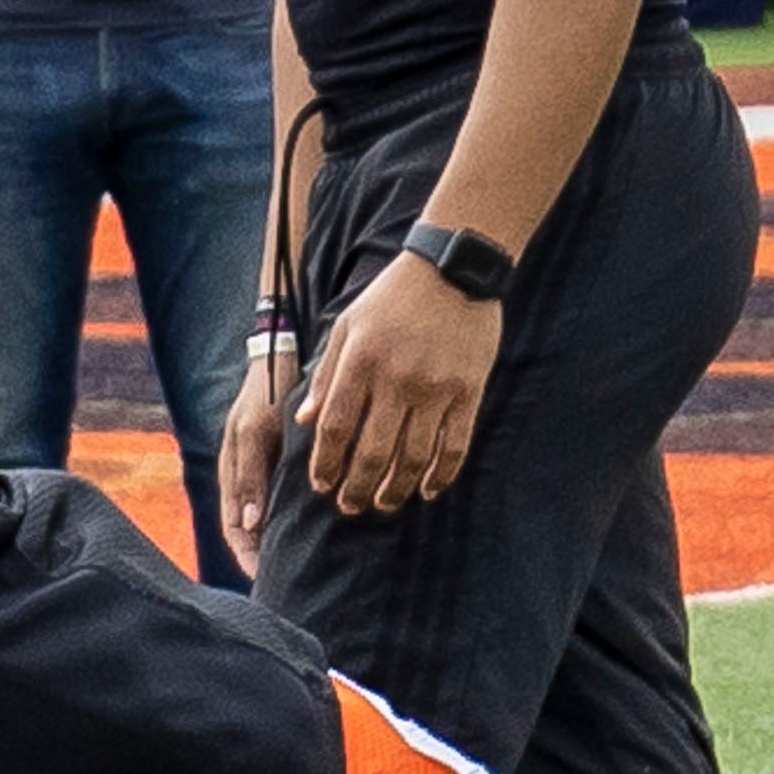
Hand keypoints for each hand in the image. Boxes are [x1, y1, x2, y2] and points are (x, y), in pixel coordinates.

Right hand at [218, 326, 293, 575]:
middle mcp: (247, 477)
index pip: (236, 531)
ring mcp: (264, 471)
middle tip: (289, 585)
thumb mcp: (257, 432)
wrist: (281, 355)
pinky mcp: (283, 462)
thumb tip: (251, 526)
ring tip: (303, 567)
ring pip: (270, 519)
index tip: (268, 582)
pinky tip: (316, 531)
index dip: (249, 559)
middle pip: (252, 533)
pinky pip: (284, 501)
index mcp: (233, 474)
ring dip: (281, 543)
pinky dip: (294, 519)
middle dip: (266, 559)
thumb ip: (252, 477)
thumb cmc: (266, 392)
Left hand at [297, 252, 501, 517]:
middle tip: (350, 507)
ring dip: (395, 489)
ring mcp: (436, 388)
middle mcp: (397, 379)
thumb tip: (304, 421)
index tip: (322, 485)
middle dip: (357, 488)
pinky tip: (427, 490)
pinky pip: (454, 446)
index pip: (335, 427)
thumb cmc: (394, 295)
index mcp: (362, 360)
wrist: (454, 267)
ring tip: (384, 503)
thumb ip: (327, 373)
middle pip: (372, 452)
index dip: (325, 463)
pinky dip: (440, 475)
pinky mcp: (469, 392)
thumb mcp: (349, 324)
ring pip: (413, 458)